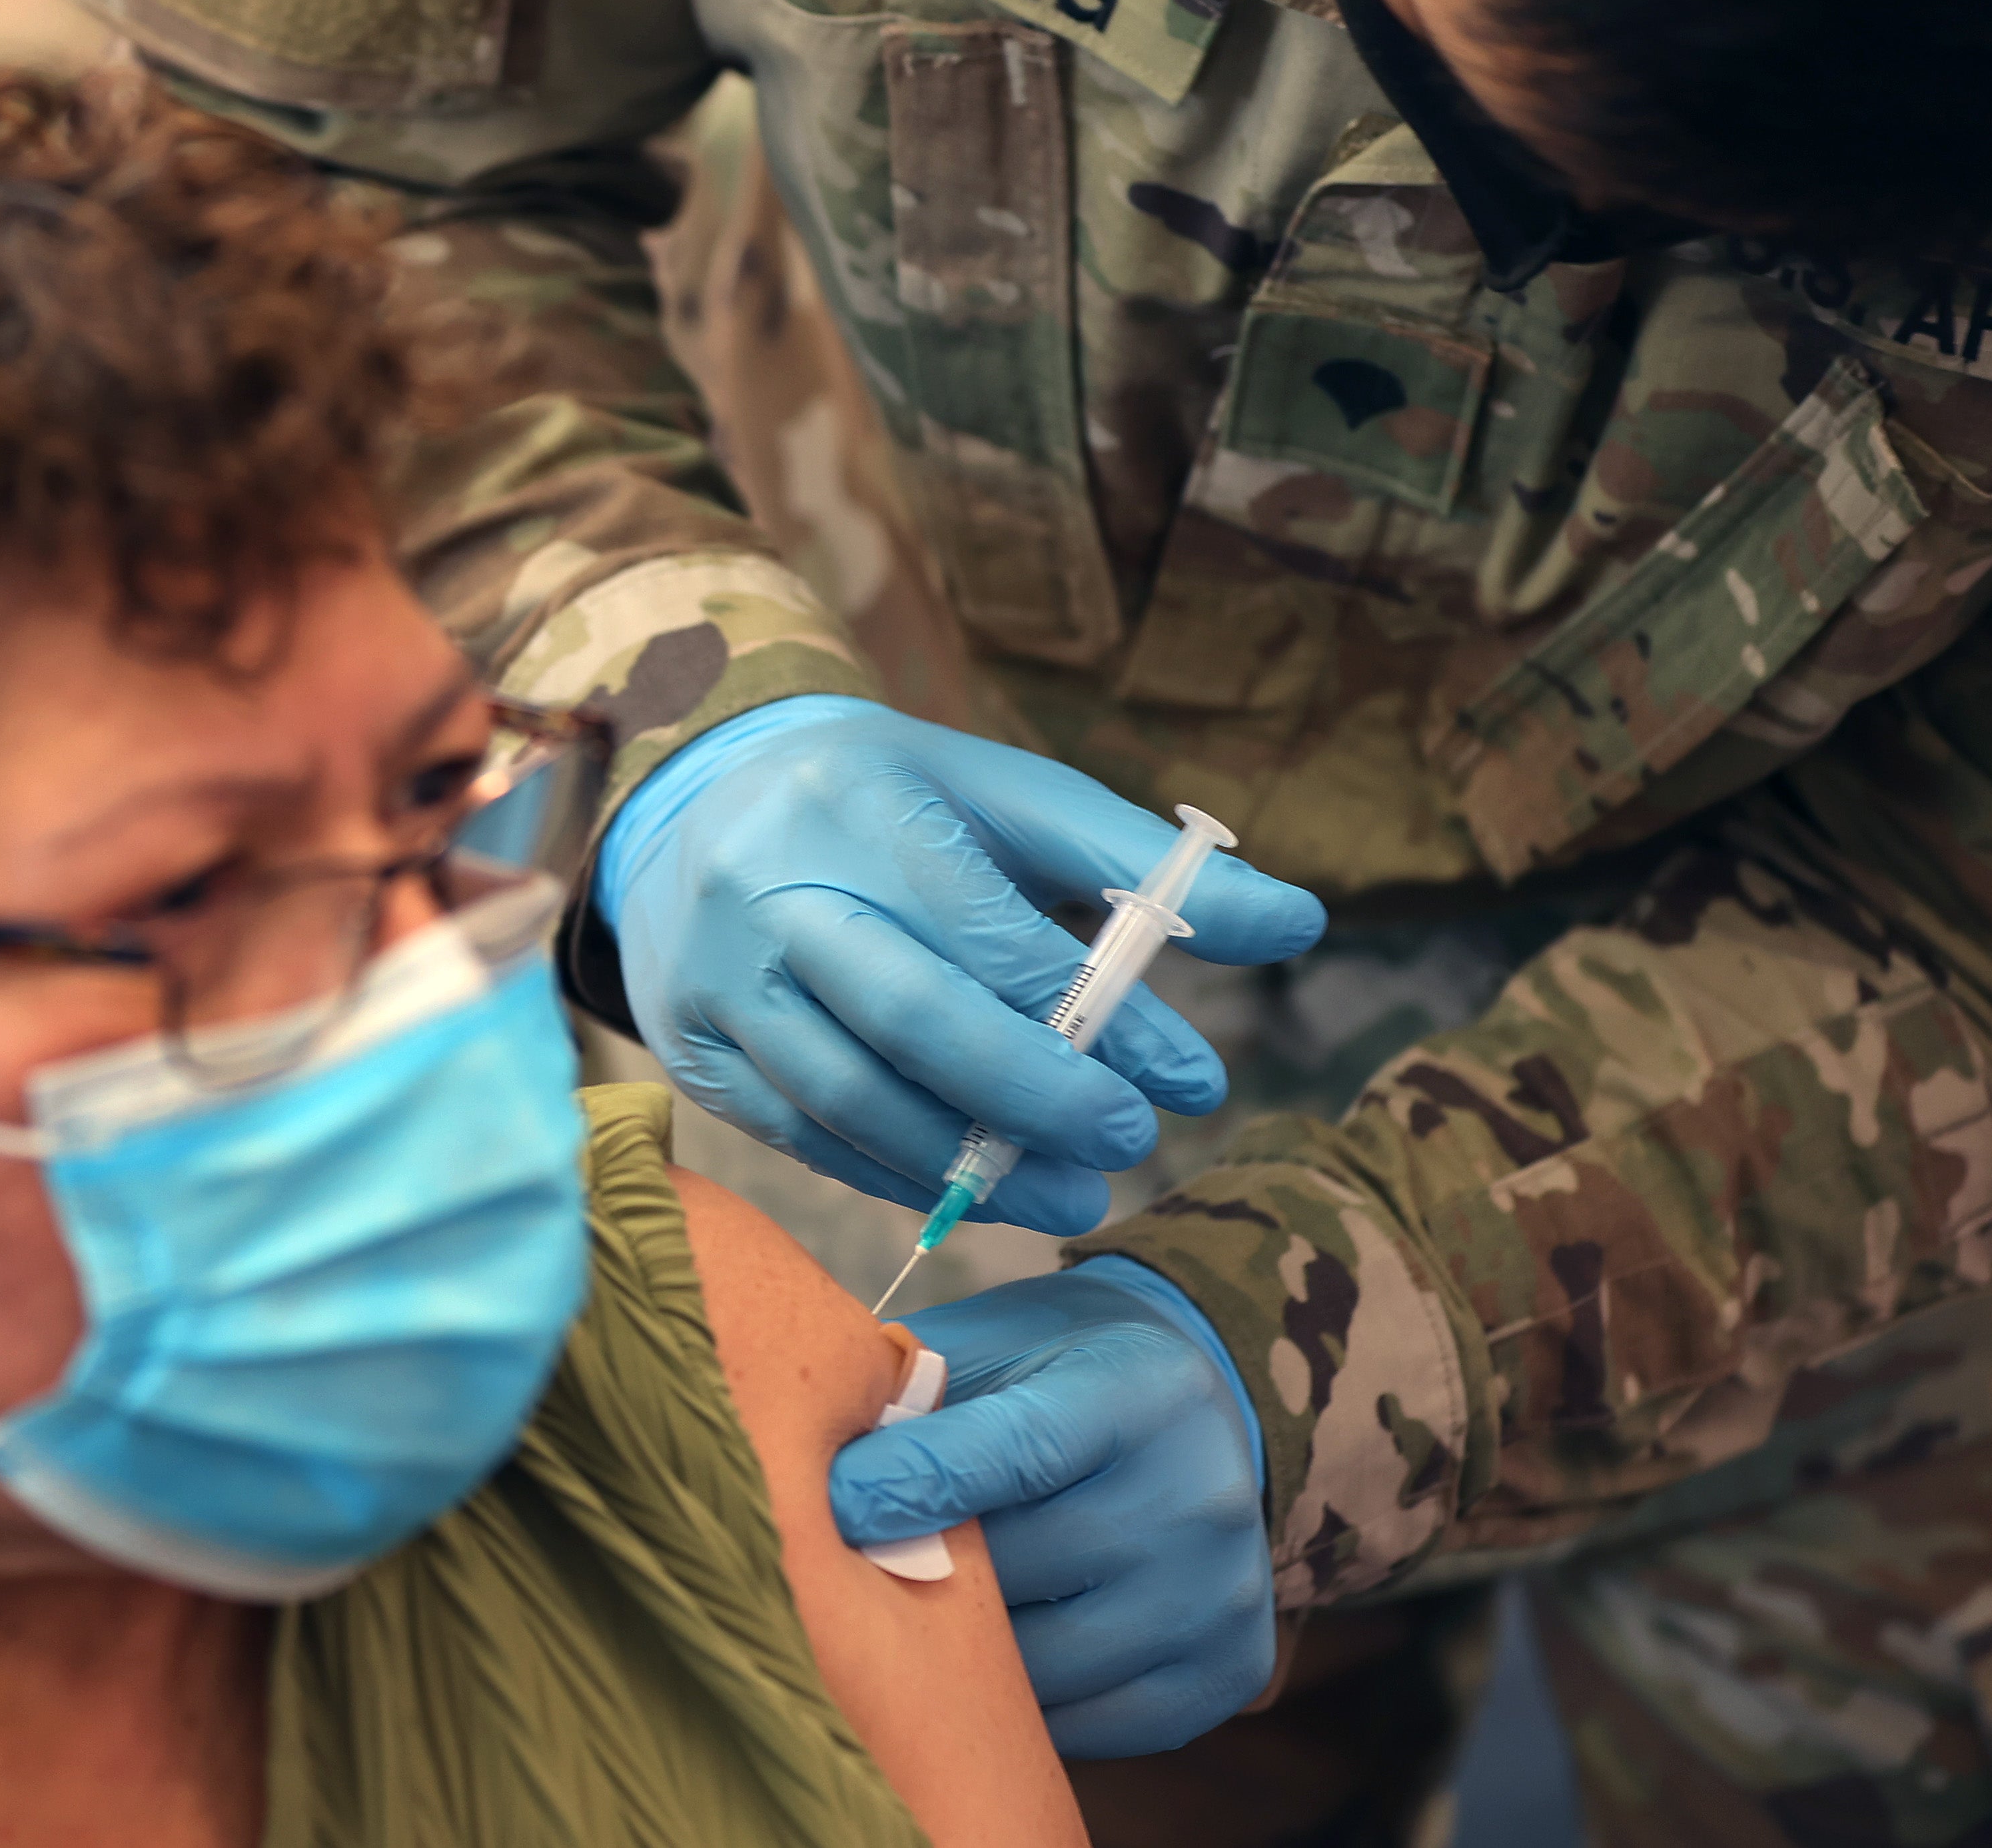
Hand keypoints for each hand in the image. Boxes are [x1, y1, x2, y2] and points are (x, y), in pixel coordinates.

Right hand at [595, 697, 1322, 1233]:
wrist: (693, 801)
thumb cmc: (884, 801)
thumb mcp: (1004, 796)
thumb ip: (1139, 862)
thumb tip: (1299, 924)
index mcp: (858, 807)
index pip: (993, 936)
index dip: (1103, 1021)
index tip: (1193, 1079)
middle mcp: (770, 894)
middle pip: (913, 1023)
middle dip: (1037, 1099)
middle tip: (1130, 1143)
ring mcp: (716, 981)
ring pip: (851, 1100)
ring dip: (972, 1168)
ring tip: (1072, 1196)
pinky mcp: (692, 1053)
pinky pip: (804, 1138)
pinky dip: (898, 1175)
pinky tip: (975, 1191)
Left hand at [829, 1260, 1275, 1756]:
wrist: (1200, 1405)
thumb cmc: (1066, 1369)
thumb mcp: (1003, 1341)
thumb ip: (918, 1386)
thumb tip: (817, 1445)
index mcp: (1140, 1392)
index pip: (1012, 1454)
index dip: (911, 1484)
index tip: (834, 1505)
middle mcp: (1197, 1493)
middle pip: (1022, 1568)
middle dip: (923, 1572)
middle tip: (849, 1572)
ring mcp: (1216, 1591)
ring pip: (1045, 1660)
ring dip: (968, 1648)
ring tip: (918, 1616)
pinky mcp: (1223, 1667)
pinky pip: (1090, 1720)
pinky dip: (1027, 1701)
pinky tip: (993, 1657)